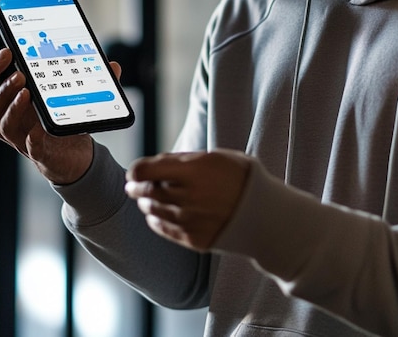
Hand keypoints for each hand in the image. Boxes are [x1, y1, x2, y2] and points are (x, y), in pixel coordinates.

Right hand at [0, 48, 120, 184]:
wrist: (77, 156)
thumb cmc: (65, 121)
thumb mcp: (71, 97)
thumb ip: (91, 80)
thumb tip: (113, 64)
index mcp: (12, 104)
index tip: (7, 51)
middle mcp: (11, 121)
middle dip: (1, 87)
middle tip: (19, 74)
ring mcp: (22, 140)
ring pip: (3, 125)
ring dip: (12, 107)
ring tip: (27, 92)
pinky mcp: (40, 155)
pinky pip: (32, 148)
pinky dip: (33, 139)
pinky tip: (38, 130)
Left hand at [125, 150, 250, 250]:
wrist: (265, 214)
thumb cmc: (241, 178)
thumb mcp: (217, 157)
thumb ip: (185, 159)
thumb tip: (159, 162)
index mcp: (194, 171)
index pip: (147, 170)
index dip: (136, 170)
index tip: (134, 171)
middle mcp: (188, 196)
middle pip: (147, 191)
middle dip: (136, 187)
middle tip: (132, 185)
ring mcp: (190, 220)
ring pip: (153, 210)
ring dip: (145, 203)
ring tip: (146, 198)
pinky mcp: (193, 239)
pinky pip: (164, 229)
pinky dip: (155, 220)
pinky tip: (155, 214)